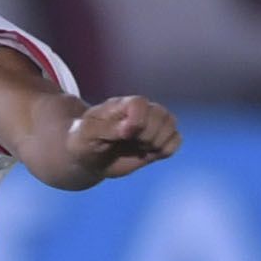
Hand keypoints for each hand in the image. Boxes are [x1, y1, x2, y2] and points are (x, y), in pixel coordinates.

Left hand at [65, 97, 180, 178]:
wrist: (88, 158)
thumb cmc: (83, 142)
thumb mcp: (87, 135)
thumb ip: (107, 128)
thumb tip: (130, 127)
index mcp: (121, 105)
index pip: (140, 103)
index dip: (137, 120)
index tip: (124, 135)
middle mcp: (140, 111)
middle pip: (160, 114)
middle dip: (146, 134)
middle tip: (128, 142)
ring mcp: (151, 125)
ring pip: (171, 124)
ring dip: (157, 142)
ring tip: (139, 147)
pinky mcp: (159, 140)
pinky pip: (176, 141)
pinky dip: (166, 150)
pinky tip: (150, 152)